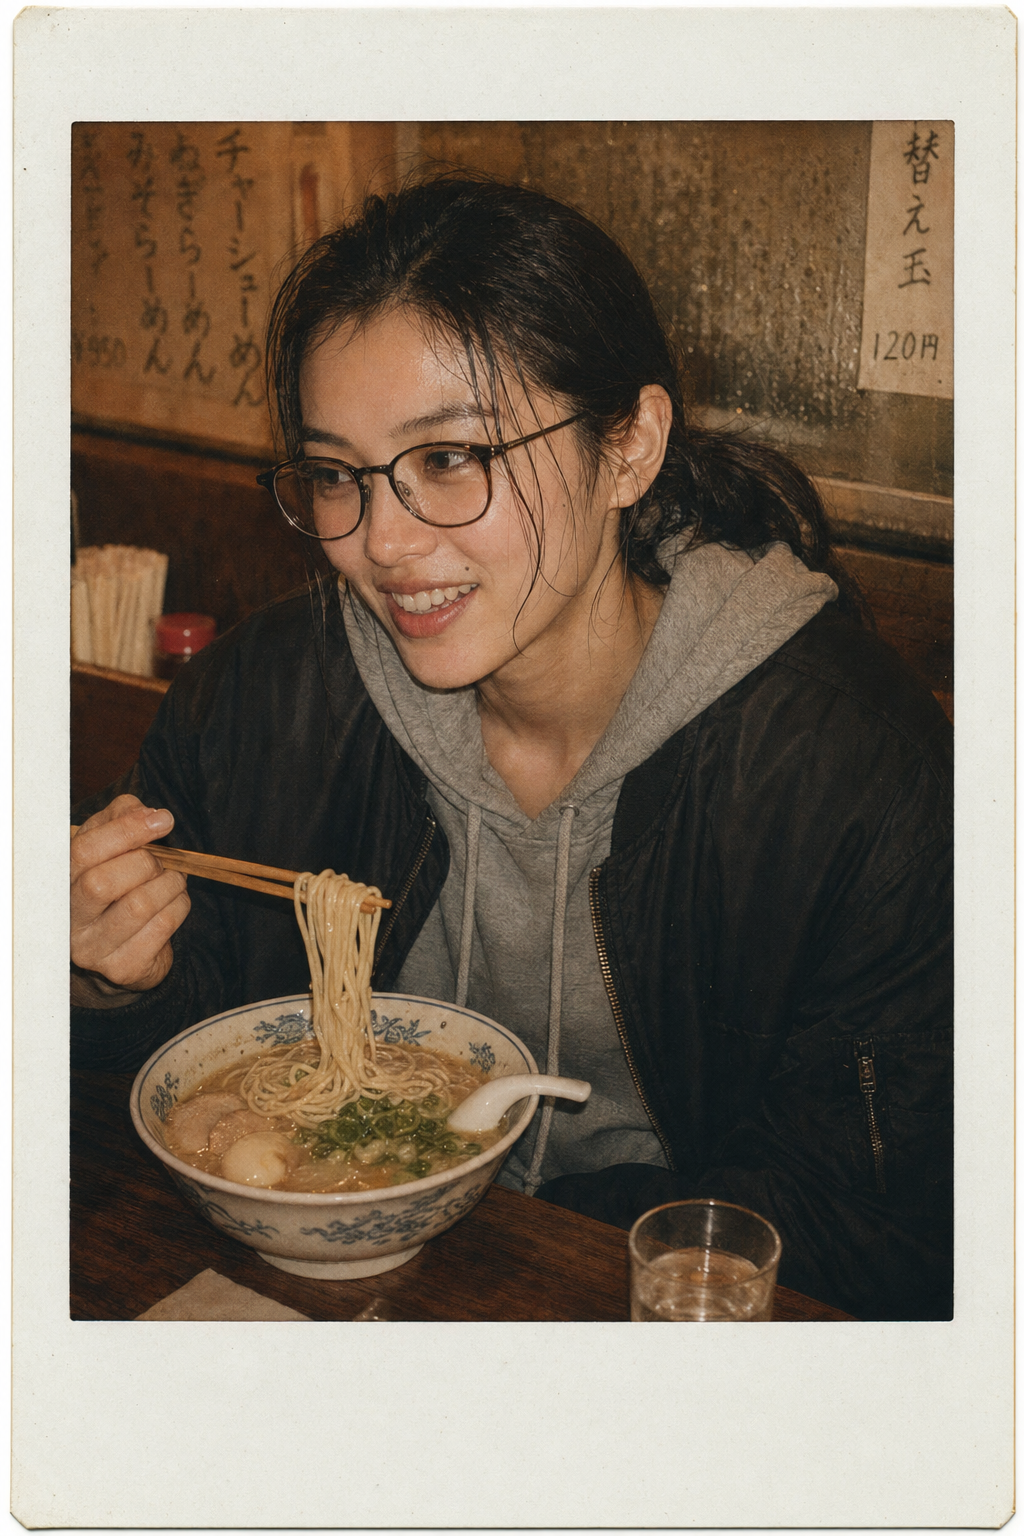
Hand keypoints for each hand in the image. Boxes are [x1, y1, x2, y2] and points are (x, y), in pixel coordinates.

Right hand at [71, 794, 190, 995]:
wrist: (124, 942)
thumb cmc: (117, 880)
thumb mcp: (111, 842)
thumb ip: (123, 816)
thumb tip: (150, 815)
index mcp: (61, 880)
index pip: (83, 852)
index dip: (126, 831)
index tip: (163, 821)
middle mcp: (68, 917)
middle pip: (103, 883)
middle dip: (146, 863)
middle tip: (161, 861)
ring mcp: (92, 948)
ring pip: (139, 905)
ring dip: (170, 884)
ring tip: (173, 879)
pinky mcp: (122, 967)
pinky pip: (162, 926)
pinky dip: (179, 906)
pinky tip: (175, 902)